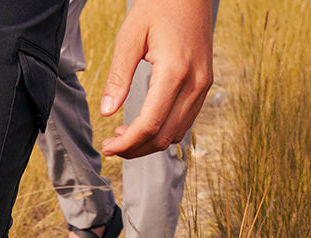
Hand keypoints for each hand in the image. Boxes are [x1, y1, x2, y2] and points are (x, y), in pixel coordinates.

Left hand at [99, 0, 213, 159]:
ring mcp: (203, 85)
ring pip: (175, 134)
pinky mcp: (204, 85)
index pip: (150, 124)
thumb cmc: (160, 5)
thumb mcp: (130, 37)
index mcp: (175, 71)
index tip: (107, 147)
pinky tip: (143, 125)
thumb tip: (106, 111)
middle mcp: (195, 83)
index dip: (127, 143)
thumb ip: (118, 77)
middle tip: (111, 146)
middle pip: (163, 137)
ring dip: (148, 143)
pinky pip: (184, 121)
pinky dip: (162, 131)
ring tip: (123, 135)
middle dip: (134, 149)